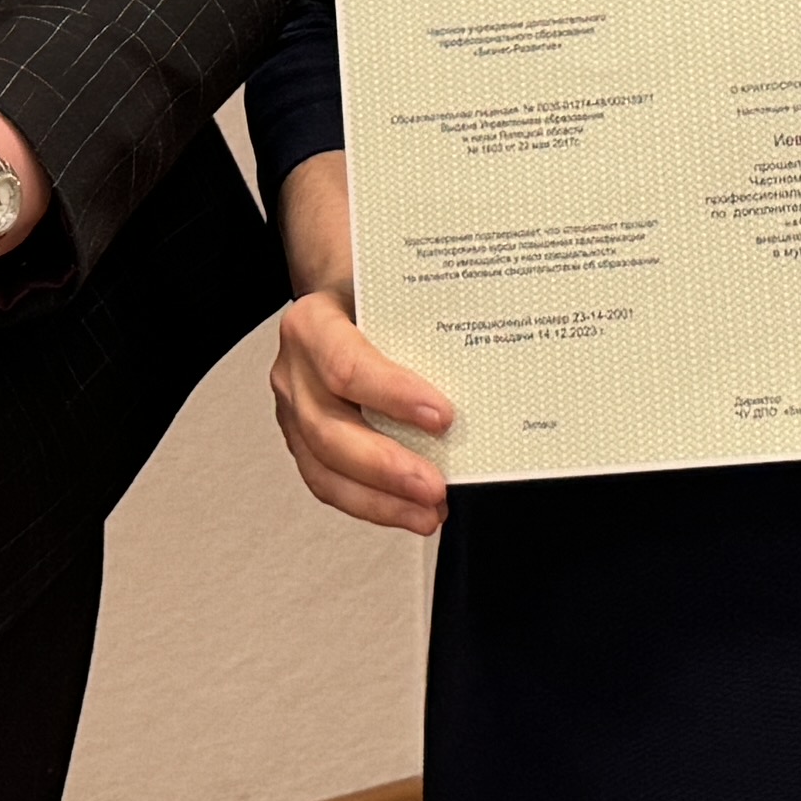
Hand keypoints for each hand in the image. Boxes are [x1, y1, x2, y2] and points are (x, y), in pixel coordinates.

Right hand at [264, 154, 450, 536]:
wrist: (344, 295)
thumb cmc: (376, 294)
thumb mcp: (398, 287)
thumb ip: (434, 309)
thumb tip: (507, 330)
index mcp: (313, 322)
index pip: (346, 364)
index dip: (392, 395)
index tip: (442, 416)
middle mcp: (295, 369)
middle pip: (330, 429)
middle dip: (387, 464)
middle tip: (436, 486)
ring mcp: (294, 411)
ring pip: (325, 468)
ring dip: (381, 499)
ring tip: (429, 511)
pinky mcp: (305, 442)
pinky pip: (330, 483)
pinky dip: (373, 504)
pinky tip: (411, 512)